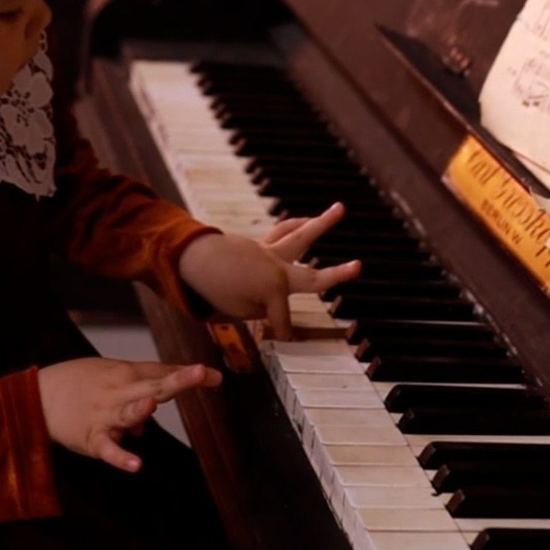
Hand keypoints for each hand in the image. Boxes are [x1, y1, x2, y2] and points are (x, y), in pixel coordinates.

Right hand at [37, 356, 219, 472]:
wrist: (38, 396)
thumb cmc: (79, 385)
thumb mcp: (110, 380)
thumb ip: (137, 393)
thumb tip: (153, 415)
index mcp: (125, 373)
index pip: (161, 371)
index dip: (188, 374)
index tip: (217, 376)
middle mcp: (118, 390)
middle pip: (152, 384)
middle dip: (177, 379)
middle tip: (202, 372)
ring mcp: (104, 414)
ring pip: (128, 412)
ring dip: (141, 408)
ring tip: (155, 404)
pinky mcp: (90, 437)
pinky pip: (108, 449)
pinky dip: (121, 457)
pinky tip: (136, 464)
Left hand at [178, 203, 359, 340]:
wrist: (191, 258)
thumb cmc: (214, 288)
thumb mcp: (238, 310)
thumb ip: (260, 309)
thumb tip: (270, 305)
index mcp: (274, 287)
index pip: (283, 319)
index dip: (279, 332)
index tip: (277, 341)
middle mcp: (278, 267)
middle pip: (311, 276)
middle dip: (337, 275)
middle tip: (359, 265)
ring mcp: (269, 252)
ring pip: (300, 235)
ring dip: (321, 222)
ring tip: (339, 208)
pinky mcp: (259, 244)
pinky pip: (281, 234)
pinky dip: (293, 227)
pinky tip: (304, 221)